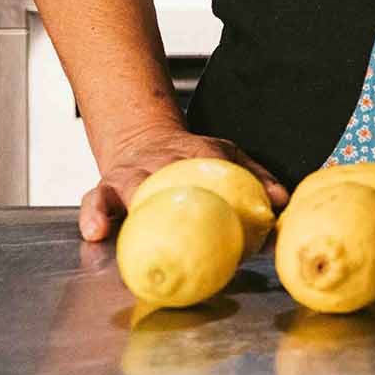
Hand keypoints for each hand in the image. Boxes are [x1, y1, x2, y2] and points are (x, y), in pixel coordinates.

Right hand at [78, 126, 286, 242]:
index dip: (222, 171)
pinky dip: (93, 215)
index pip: (209, 157)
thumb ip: (254, 177)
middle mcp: (157, 161)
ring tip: (110, 226)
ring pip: (121, 186)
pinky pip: (96, 201)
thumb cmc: (190, 159)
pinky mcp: (104, 189)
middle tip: (168, 214)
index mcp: (192, 152)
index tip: (228, 196)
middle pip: (160, 171)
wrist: (144, 142)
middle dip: (163, 191)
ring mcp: (128, 174)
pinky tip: (95, 232)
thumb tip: (281, 200)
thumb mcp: (224, 157)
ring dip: (118, 203)